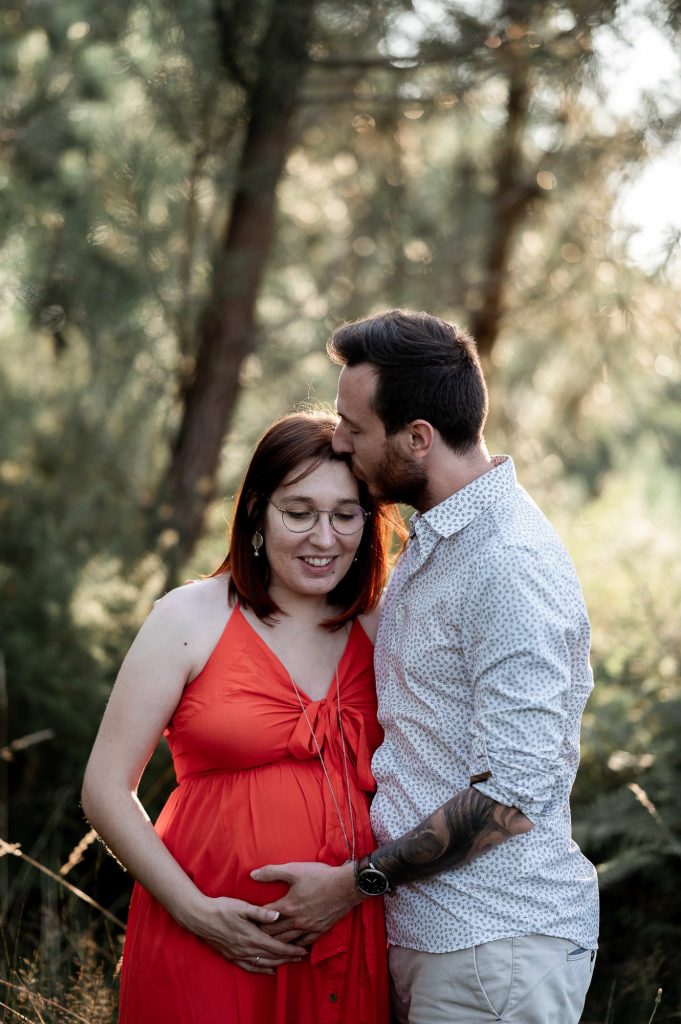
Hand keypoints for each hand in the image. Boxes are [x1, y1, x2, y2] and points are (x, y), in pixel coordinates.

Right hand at [181, 894, 308, 974]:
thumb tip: (278, 916)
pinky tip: (269, 970)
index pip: (277, 947)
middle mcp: (247, 949)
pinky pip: (250, 967)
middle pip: (273, 957)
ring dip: (278, 964)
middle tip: (302, 956)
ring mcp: (239, 954)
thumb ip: (260, 913)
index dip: (291, 950)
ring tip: (290, 962)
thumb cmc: (222, 908)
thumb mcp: (242, 906)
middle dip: (288, 957)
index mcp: (252, 936)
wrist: (200, 918)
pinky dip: (262, 970)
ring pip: (263, 963)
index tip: (303, 950)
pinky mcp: (232, 956)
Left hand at [251, 861, 359, 943]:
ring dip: (275, 943)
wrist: (346, 886)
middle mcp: (296, 921)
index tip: (246, 921)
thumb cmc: (320, 876)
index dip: (254, 919)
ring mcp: (308, 928)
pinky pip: (303, 944)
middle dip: (262, 933)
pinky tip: (291, 948)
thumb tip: (252, 875)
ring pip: (286, 941)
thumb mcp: (294, 869)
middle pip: (273, 933)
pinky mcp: (319, 931)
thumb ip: (271, 872)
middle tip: (253, 934)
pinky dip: (294, 947)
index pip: (264, 918)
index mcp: (287, 906)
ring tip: (267, 943)